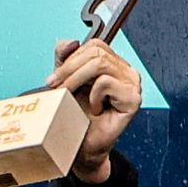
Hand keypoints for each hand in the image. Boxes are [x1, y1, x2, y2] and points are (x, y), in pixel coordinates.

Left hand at [49, 39, 142, 181]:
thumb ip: (65, 57)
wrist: (83, 145)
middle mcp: (126, 71)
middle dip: (70, 69)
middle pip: (97, 52)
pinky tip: (96, 109)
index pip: (95, 45)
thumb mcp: (65, 80)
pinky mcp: (133, 98)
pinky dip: (93, 96)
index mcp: (114, 64)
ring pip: (100, 64)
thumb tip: (72, 41)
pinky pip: (106, 83)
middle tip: (57, 87)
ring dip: (77, 81)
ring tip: (73, 97)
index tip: (54, 79)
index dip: (71, 58)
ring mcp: (133, 84)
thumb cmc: (77, 116)